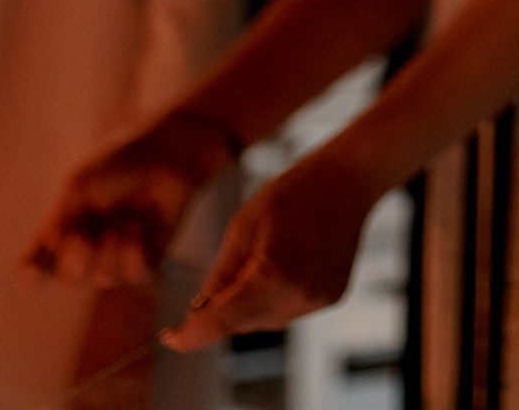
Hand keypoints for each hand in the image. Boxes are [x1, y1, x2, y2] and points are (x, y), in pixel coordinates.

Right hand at [29, 110, 239, 287]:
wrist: (168, 157)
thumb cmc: (122, 166)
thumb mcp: (80, 188)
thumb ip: (58, 226)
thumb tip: (28, 271)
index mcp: (67, 230)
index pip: (41, 262)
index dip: (33, 273)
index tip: (31, 277)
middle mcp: (90, 248)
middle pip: (69, 279)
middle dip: (77, 257)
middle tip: (88, 231)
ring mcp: (118, 256)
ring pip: (103, 278)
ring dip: (111, 248)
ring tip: (125, 217)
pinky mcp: (149, 259)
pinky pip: (134, 276)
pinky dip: (134, 252)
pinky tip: (138, 226)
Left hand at [162, 150, 373, 350]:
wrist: (348, 181)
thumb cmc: (293, 194)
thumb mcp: (242, 227)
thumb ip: (219, 276)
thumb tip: (198, 311)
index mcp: (271, 278)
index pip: (220, 323)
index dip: (190, 335)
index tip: (171, 338)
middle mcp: (297, 298)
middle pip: (241, 323)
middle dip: (224, 306)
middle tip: (232, 265)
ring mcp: (317, 301)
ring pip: (264, 320)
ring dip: (251, 301)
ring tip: (267, 254)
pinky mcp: (330, 299)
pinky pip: (288, 310)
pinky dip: (276, 296)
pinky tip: (287, 261)